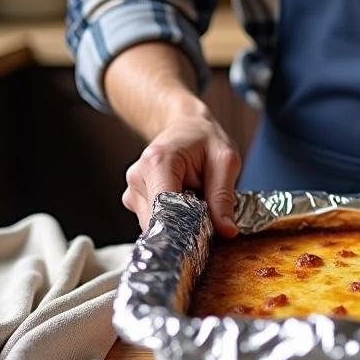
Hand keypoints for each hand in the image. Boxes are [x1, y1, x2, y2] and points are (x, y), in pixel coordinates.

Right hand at [122, 107, 240, 236]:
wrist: (185, 126)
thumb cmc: (205, 140)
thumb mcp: (225, 161)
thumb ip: (223, 196)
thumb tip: (227, 231)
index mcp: (157, 163)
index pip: (165, 210)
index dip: (187, 228)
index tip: (207, 232)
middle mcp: (138, 178)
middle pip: (160, 222)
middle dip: (186, 228)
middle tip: (208, 215)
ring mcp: (132, 191)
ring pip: (157, 226)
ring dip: (180, 224)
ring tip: (196, 202)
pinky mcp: (134, 200)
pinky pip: (155, 222)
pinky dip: (173, 220)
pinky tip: (185, 204)